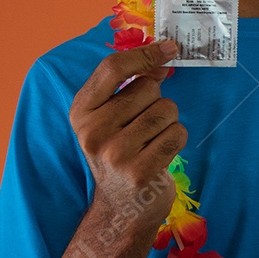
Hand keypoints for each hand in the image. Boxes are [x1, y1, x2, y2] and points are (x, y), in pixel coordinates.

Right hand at [69, 40, 185, 230]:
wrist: (120, 208)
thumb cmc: (119, 153)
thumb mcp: (110, 118)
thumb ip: (128, 86)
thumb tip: (161, 57)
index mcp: (81, 112)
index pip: (112, 68)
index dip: (144, 54)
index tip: (168, 48)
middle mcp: (92, 132)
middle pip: (147, 88)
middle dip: (157, 100)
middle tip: (145, 125)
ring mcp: (115, 154)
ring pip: (166, 110)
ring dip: (169, 121)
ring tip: (152, 140)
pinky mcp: (140, 173)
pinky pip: (177, 134)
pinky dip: (177, 139)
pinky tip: (162, 153)